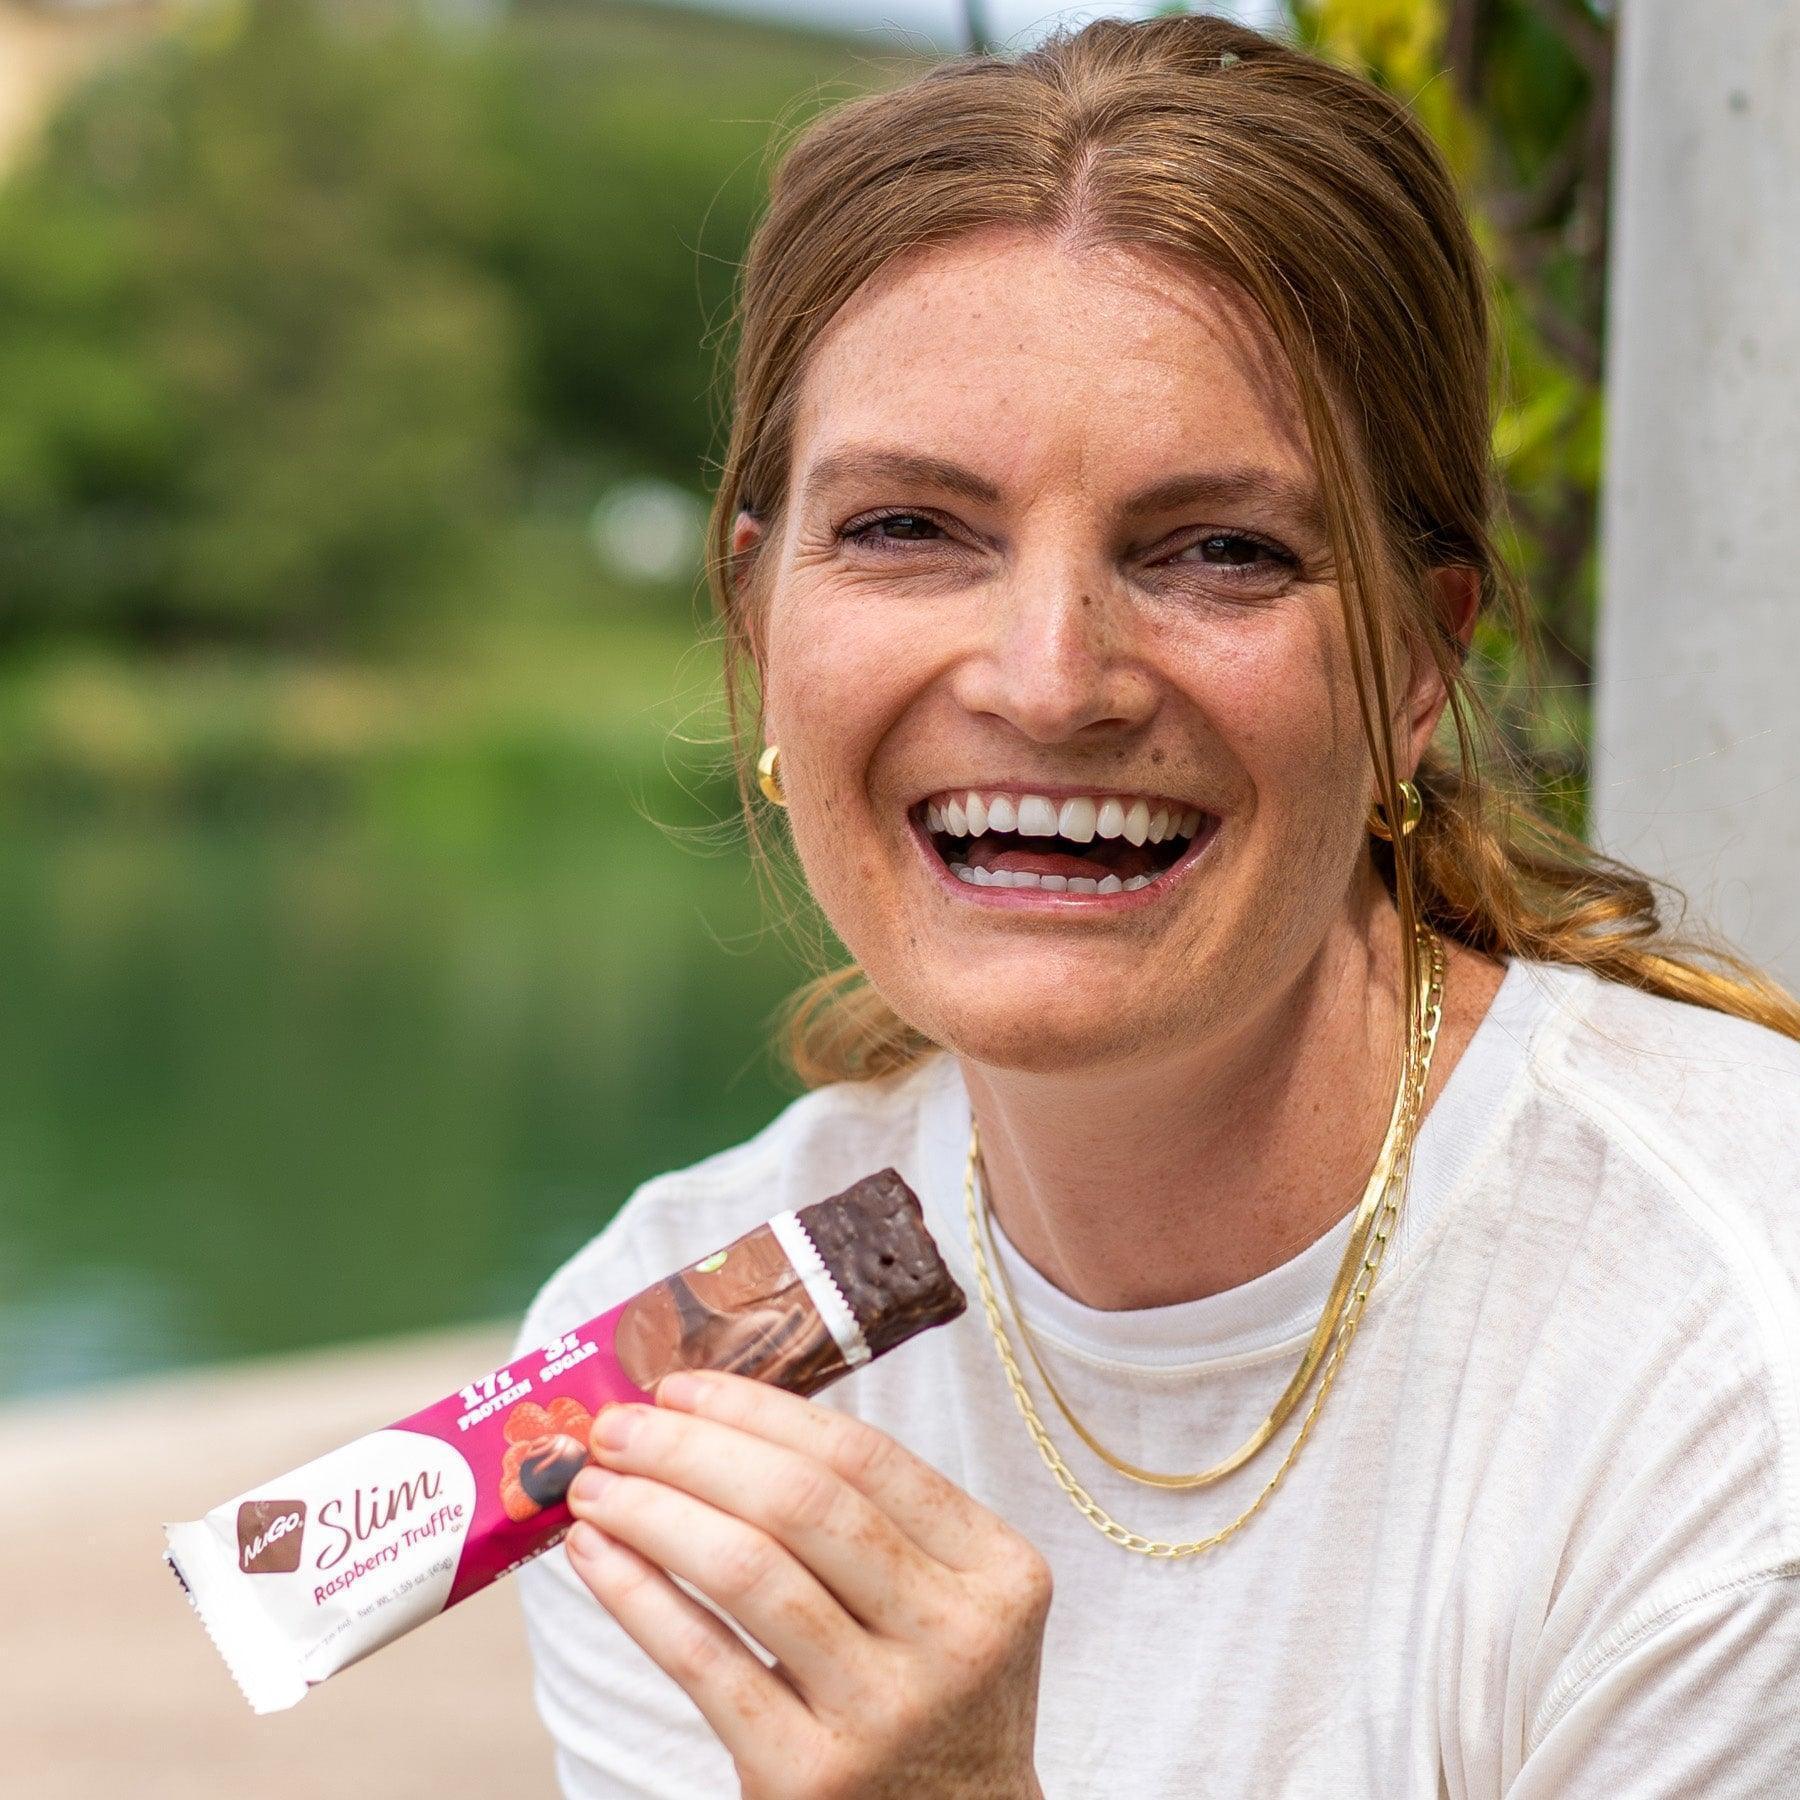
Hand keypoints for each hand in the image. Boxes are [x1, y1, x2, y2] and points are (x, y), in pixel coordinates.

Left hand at [563, 1368, 1050, 1799]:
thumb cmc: (929, 1699)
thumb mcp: (946, 1604)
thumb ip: (869, 1523)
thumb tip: (710, 1421)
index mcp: (998, 1571)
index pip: (865, 1458)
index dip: (761, 1410)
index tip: (682, 1385)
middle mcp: (954, 1638)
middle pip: (805, 1504)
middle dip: (694, 1449)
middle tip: (618, 1426)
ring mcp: (884, 1713)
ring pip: (750, 1573)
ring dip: (653, 1512)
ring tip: (593, 1487)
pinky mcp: (811, 1780)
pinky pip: (706, 1662)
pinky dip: (638, 1596)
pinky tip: (596, 1558)